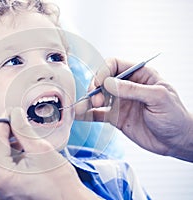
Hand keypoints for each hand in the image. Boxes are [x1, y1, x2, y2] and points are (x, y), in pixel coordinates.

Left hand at [0, 107, 99, 198]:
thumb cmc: (60, 183)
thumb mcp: (41, 150)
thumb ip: (23, 130)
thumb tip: (14, 114)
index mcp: (2, 175)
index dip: (3, 123)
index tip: (11, 114)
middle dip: (0, 135)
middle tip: (15, 125)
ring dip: (1, 147)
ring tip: (19, 140)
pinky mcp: (4, 193)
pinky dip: (3, 159)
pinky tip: (19, 153)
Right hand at [75, 58, 192, 161]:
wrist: (176, 141)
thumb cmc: (175, 116)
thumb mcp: (158, 98)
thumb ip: (133, 90)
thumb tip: (108, 83)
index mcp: (139, 75)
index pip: (115, 65)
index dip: (104, 71)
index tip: (100, 83)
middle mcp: (127, 87)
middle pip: (102, 80)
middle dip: (95, 88)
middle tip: (96, 101)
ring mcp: (120, 102)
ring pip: (97, 97)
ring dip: (87, 101)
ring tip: (80, 108)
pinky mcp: (115, 117)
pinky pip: (97, 114)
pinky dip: (87, 114)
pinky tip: (79, 115)